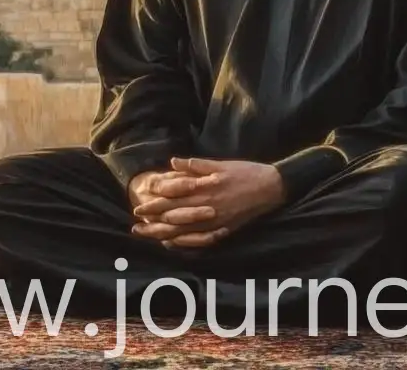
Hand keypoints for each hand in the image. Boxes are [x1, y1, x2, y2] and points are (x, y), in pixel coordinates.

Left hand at [129, 158, 284, 249]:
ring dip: (166, 235)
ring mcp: (216, 221)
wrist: (270, 187)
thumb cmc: (244, 172)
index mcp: (204, 188)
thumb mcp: (219, 164)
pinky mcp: (225, 229)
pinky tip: (175, 245)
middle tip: (136, 228)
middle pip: (175, 217)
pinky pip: (202, 240)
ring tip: (150, 237)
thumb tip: (172, 162)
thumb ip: (194, 165)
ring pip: (186, 231)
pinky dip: (187, 243)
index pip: (173, 198)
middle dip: (154, 223)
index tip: (138, 207)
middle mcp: (207, 207)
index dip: (154, 204)